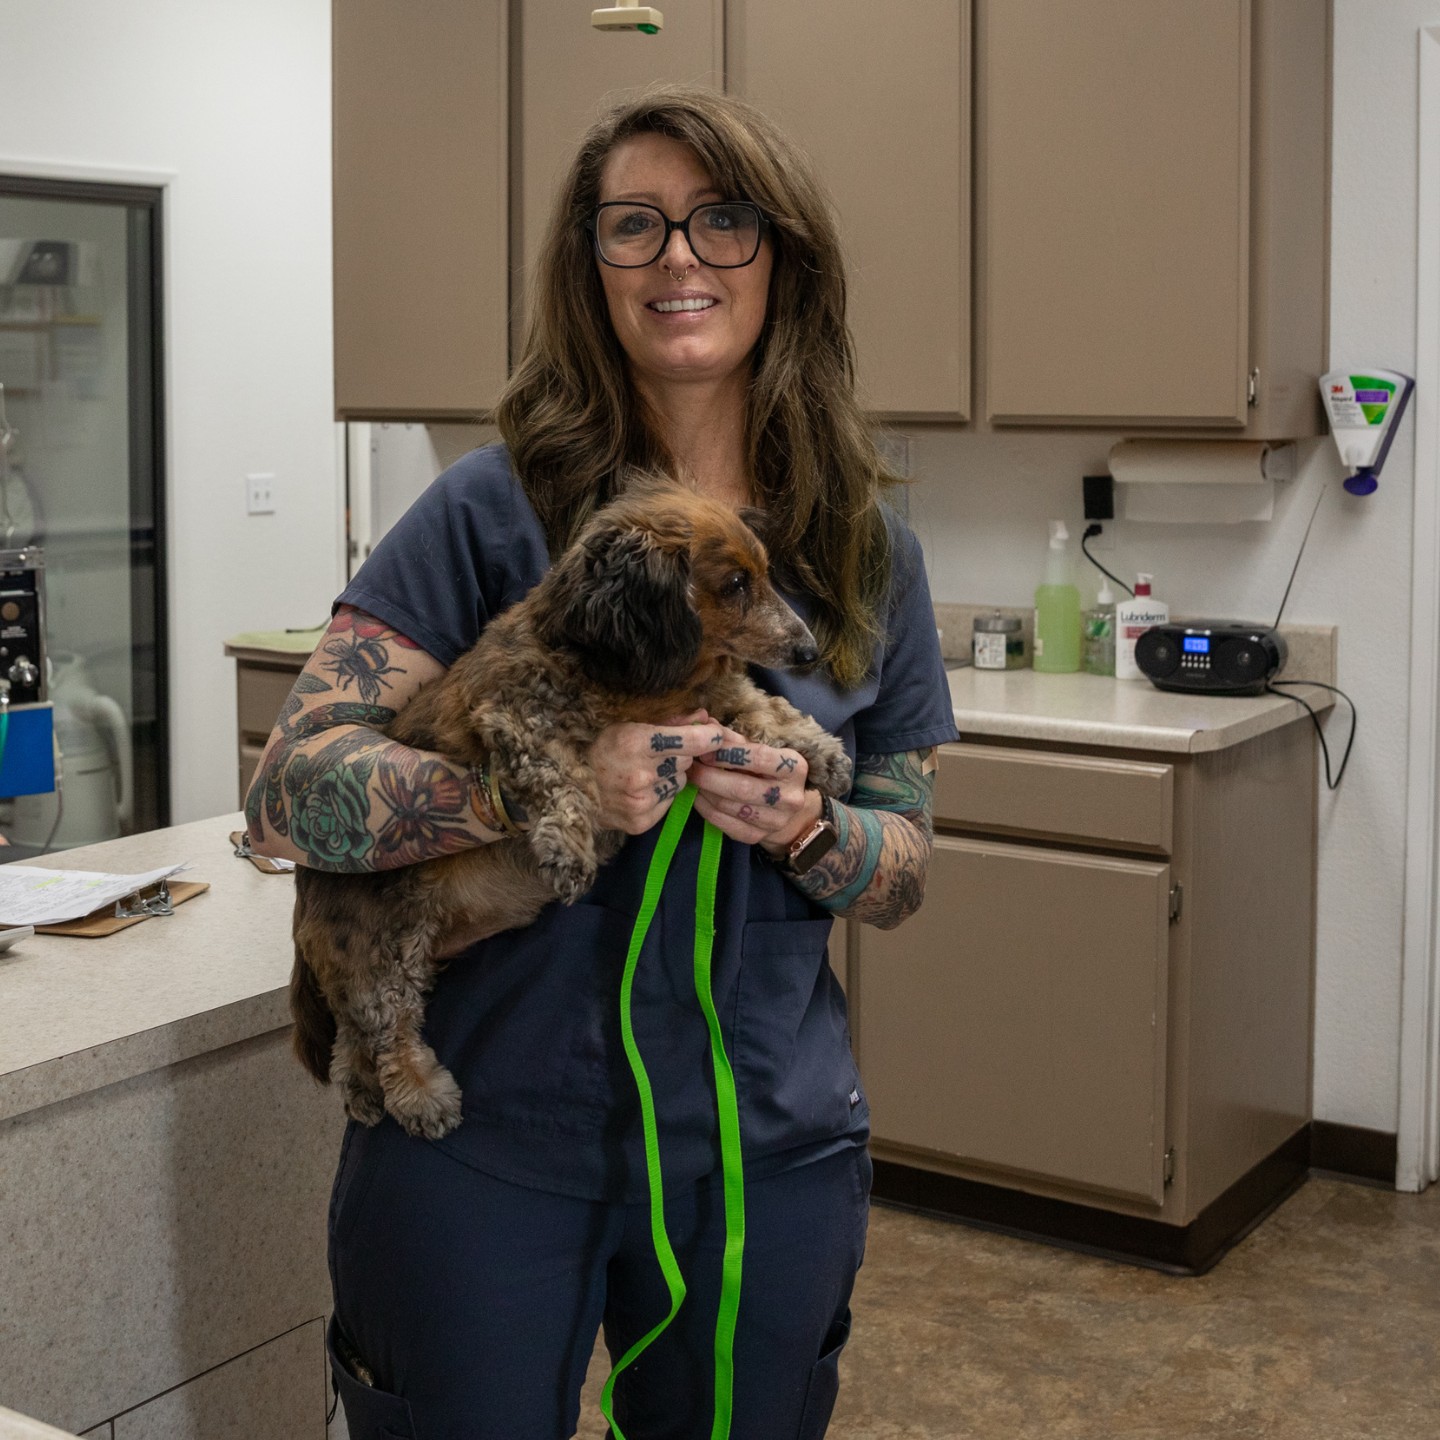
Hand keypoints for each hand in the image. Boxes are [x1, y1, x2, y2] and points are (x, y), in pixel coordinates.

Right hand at [589, 711, 729, 834]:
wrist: (570, 787)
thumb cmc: (602, 750)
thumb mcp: (629, 725)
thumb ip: (670, 721)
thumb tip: (704, 716)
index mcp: (635, 743)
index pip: (689, 740)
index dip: (707, 737)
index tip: (716, 734)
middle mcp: (640, 774)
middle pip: (686, 761)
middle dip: (681, 756)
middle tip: (660, 754)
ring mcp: (641, 801)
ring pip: (679, 783)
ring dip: (671, 776)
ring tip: (647, 772)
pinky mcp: (641, 822)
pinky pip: (669, 803)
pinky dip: (662, 795)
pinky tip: (643, 790)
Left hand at [689, 724, 822, 853]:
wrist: (786, 808)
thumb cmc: (768, 770)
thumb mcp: (759, 750)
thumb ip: (733, 739)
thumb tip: (704, 725)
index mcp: (795, 768)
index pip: (758, 757)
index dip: (727, 753)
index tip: (704, 750)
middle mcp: (790, 797)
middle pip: (742, 787)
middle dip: (710, 776)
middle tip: (690, 766)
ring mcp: (775, 821)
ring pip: (730, 807)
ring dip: (704, 792)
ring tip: (691, 779)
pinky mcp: (757, 837)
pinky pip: (724, 824)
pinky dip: (705, 809)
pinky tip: (697, 797)